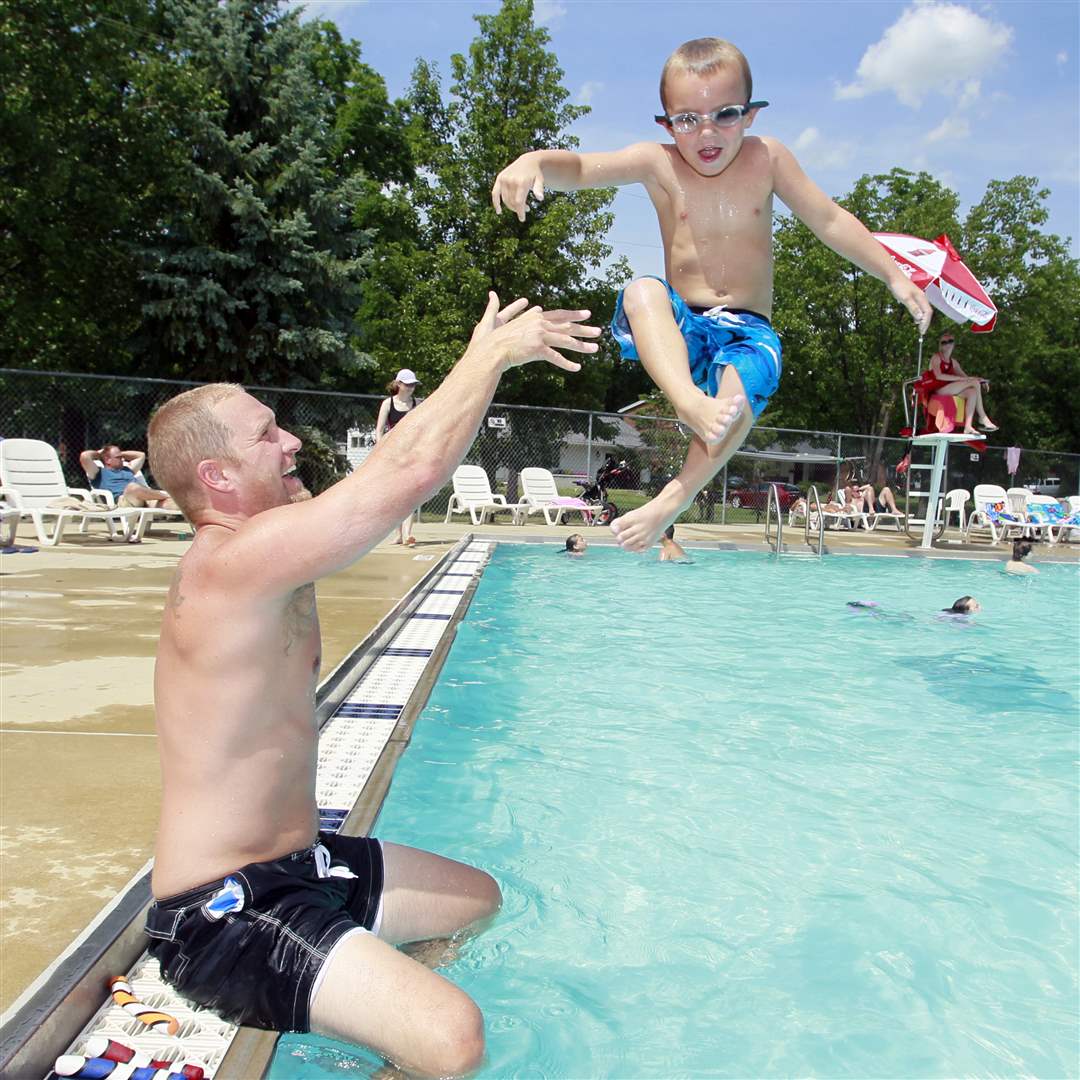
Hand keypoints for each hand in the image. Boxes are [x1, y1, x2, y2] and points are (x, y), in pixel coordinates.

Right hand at [470, 291, 599, 371]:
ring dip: (582, 346)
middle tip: (598, 331)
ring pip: (566, 341)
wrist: (492, 349)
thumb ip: (527, 315)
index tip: (586, 314)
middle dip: (584, 329)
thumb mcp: (516, 322)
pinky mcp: (537, 349)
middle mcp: (540, 324)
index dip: (574, 314)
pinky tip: (576, 368)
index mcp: (535, 318)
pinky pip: (556, 357)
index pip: (559, 314)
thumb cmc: (499, 339)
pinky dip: (567, 363)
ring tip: (595, 349)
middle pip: (567, 326)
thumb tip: (536, 308)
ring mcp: (539, 336)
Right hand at [491, 157, 544, 221]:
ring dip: (512, 206)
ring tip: (520, 206)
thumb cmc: (535, 174)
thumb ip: (539, 189)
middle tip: (527, 209)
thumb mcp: (539, 180)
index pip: (518, 202)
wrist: (528, 161)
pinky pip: (495, 193)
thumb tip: (540, 198)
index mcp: (521, 182)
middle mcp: (511, 180)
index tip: (522, 219)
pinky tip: (499, 211)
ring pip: (505, 199)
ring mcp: (504, 179)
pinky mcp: (499, 178)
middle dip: (518, 209)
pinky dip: (496, 203)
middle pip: (512, 202)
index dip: (520, 212)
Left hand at [890, 277, 932, 335]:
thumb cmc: (899, 286)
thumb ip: (913, 308)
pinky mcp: (912, 297)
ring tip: (920, 327)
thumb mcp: (905, 298)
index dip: (926, 323)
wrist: (893, 277)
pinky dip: (918, 314)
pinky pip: (919, 307)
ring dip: (922, 319)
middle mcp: (921, 297)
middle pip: (927, 312)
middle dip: (925, 322)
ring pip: (923, 310)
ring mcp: (917, 297)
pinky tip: (915, 318)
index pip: (927, 313)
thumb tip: (920, 318)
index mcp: (921, 298)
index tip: (922, 331)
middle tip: (922, 331)